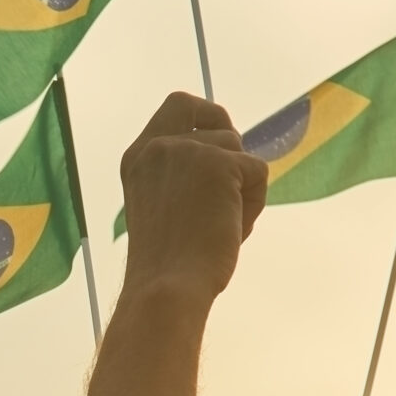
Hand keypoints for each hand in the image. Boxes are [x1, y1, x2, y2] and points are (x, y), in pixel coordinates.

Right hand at [116, 93, 267, 305]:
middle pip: (214, 116)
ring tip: (224, 225)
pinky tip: (234, 229)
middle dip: (231, 139)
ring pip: (239, 150)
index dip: (204, 117)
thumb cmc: (167, 263)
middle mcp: (158, 145)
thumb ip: (181, 175)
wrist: (167, 287)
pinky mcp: (220, 164)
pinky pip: (258, 171)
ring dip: (242, 186)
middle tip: (237, 174)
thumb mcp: (161, 205)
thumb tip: (233, 160)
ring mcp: (188, 151)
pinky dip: (255, 202)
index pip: (178, 107)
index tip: (217, 144)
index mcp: (138, 156)